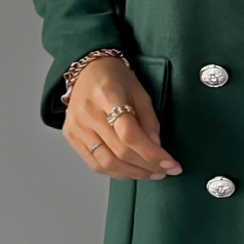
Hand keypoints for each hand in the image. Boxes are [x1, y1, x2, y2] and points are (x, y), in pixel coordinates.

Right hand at [62, 58, 182, 180]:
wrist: (89, 70)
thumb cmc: (116, 79)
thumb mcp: (141, 93)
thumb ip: (150, 122)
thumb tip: (157, 149)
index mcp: (108, 96)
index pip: (130, 134)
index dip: (152, 154)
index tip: (172, 165)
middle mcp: (87, 113)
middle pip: (120, 152)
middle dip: (147, 166)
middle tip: (165, 171)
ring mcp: (76, 127)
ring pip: (106, 163)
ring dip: (133, 174)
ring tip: (151, 173)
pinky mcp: (71, 136)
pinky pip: (94, 164)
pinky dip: (115, 172)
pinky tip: (131, 171)